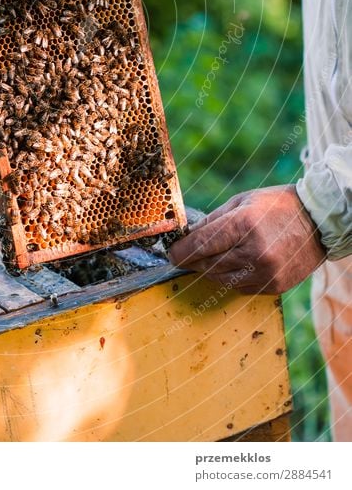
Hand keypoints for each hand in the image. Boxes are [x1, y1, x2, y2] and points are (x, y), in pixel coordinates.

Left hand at [169, 185, 326, 293]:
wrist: (318, 221)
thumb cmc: (276, 206)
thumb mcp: (242, 202)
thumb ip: (213, 220)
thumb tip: (188, 236)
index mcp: (243, 224)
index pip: (200, 245)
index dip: (181, 251)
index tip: (171, 254)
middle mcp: (254, 251)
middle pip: (208, 264)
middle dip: (194, 260)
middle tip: (186, 255)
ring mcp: (265, 272)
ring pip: (221, 279)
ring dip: (210, 270)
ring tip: (212, 258)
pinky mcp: (273, 286)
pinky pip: (240, 287)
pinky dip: (232, 278)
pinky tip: (236, 264)